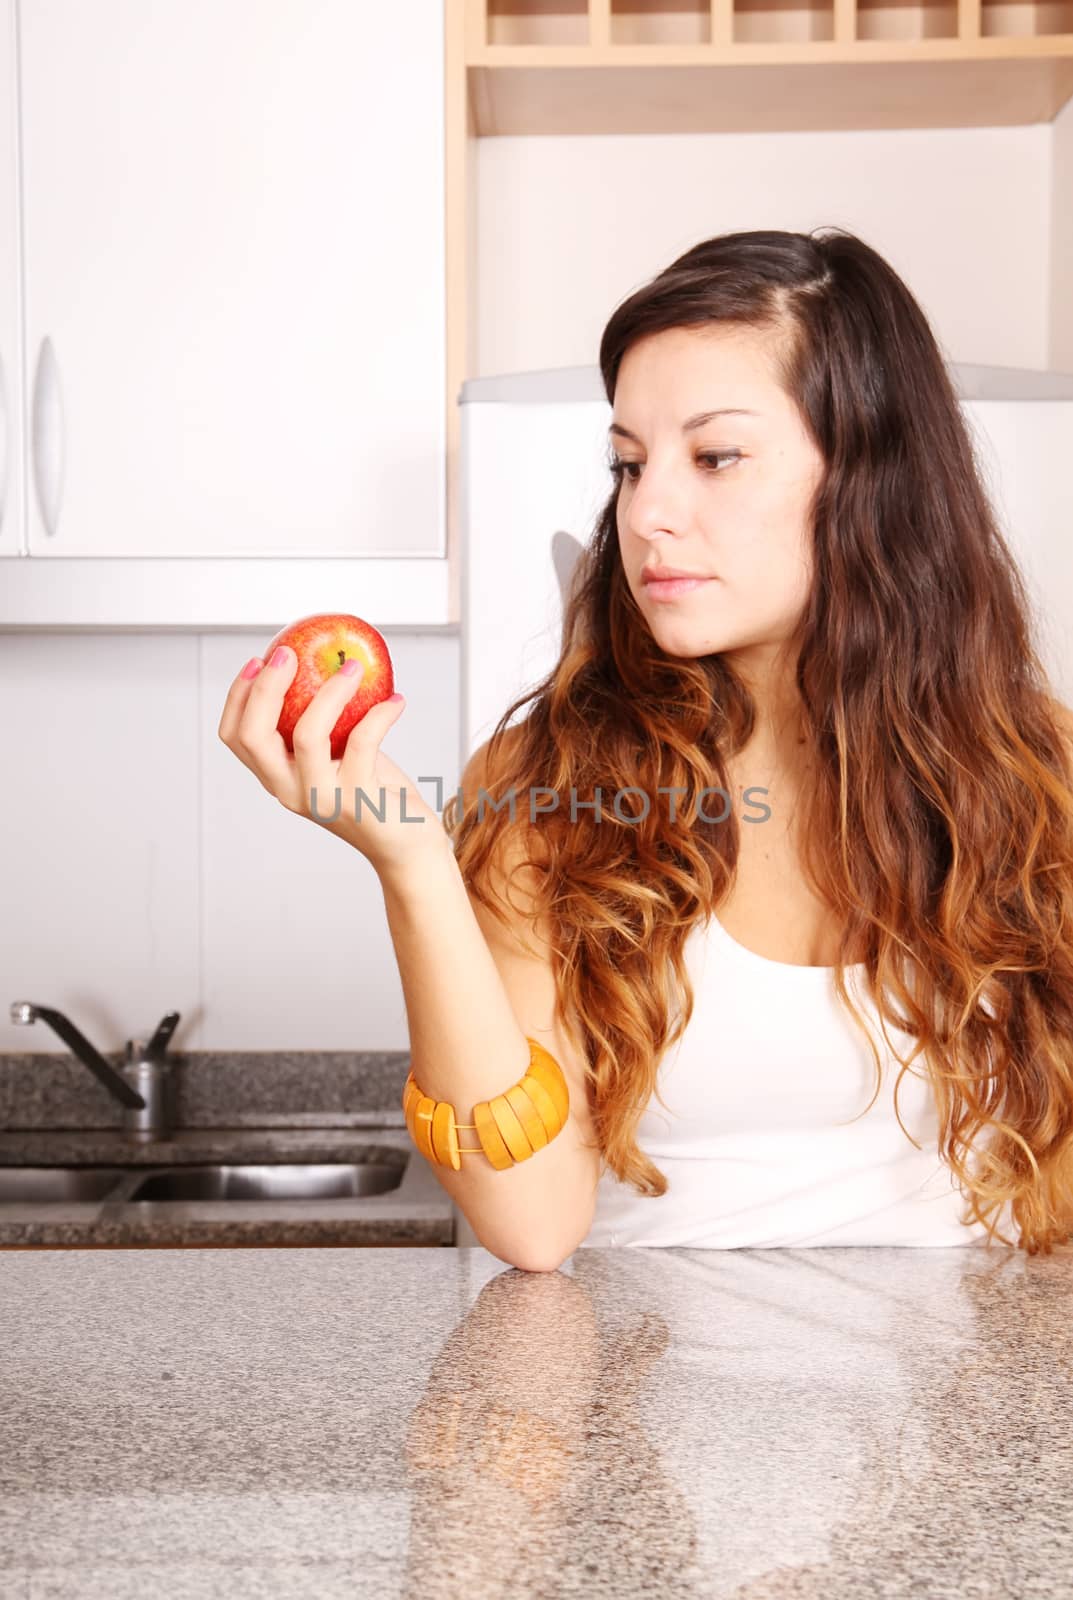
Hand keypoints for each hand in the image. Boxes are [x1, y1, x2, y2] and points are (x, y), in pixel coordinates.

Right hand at [217, 646, 447, 877]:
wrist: (407, 847)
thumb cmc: (375, 794)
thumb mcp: (339, 756)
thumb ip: (324, 724)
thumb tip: (323, 663)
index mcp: (279, 778)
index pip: (236, 737)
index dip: (239, 696)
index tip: (259, 660)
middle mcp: (290, 791)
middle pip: (254, 735)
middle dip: (266, 687)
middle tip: (290, 653)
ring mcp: (321, 798)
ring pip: (307, 735)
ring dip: (330, 691)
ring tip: (353, 667)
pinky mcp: (357, 799)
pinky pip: (363, 742)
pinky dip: (380, 714)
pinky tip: (396, 701)